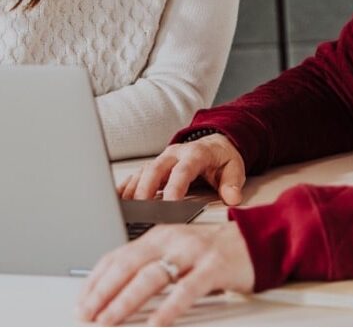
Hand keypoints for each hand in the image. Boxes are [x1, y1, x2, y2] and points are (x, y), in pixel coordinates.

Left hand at [76, 222, 254, 325]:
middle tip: (87, 314)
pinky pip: (187, 290)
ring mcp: (191, 252)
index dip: (96, 280)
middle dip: (102, 292)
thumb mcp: (173, 252)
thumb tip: (113, 291)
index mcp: (155, 236)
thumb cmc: (209, 252)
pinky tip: (156, 324)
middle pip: (127, 265)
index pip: (116, 256)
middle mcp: (169, 239)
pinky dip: (169, 308)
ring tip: (109, 320)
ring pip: (151, 277)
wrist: (252, 241)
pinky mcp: (213, 267)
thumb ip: (148, 265)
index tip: (82, 301)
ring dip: (125, 301)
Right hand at [117, 134, 244, 204]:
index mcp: (194, 154)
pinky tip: (117, 198)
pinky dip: (126, 186)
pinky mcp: (153, 166)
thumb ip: (233, 184)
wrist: (214, 144)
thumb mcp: (234, 168)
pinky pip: (136, 175)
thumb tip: (232, 198)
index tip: (170, 204)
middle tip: (141, 209)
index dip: (175, 187)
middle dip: (146, 189)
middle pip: (155, 169)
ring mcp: (161, 159)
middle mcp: (174, 154)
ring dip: (133, 190)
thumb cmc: (222, 159)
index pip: (182, 171)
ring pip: (142, 172)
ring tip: (126, 209)